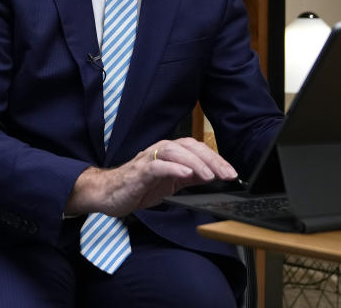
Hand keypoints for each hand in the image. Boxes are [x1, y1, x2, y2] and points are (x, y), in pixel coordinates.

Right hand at [65, 137, 237, 216]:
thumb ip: (190, 178)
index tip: (232, 173)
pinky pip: (158, 166)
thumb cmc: (138, 187)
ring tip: (210, 176)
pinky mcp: (140, 171)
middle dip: (211, 160)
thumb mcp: (170, 184)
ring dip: (195, 163)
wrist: (108, 193)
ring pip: (176, 152)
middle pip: (191, 147)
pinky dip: (173, 168)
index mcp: (171, 153)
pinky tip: (186, 175)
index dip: (217, 160)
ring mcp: (150, 159)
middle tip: (227, 174)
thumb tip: (214, 178)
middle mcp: (162, 150)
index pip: (199, 150)